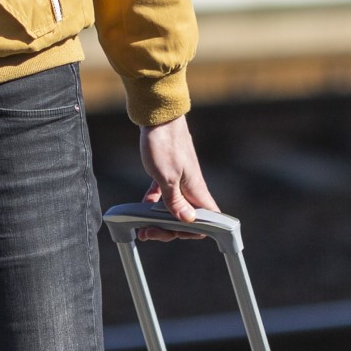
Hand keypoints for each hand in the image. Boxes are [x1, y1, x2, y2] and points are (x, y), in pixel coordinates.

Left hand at [138, 115, 218, 241]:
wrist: (158, 117)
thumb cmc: (164, 144)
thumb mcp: (166, 177)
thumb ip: (176, 201)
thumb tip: (190, 221)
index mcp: (196, 189)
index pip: (208, 219)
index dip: (195, 231)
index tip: (176, 234)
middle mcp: (191, 186)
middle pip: (187, 217)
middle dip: (170, 229)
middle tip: (150, 232)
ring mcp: (180, 179)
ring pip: (174, 206)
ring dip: (160, 218)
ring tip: (143, 226)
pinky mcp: (167, 171)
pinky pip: (163, 193)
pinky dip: (154, 202)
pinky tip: (144, 206)